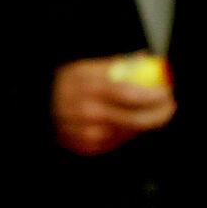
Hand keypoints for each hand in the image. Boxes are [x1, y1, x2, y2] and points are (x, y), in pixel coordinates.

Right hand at [51, 56, 176, 155]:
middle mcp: (89, 114)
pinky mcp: (86, 148)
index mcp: (90, 88)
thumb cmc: (65, 85)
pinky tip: (129, 124)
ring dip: (145, 124)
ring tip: (150, 113)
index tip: (167, 92)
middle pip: (136, 120)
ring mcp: (87, 134)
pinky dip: (127, 133)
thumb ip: (116, 65)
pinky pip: (117, 142)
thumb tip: (146, 60)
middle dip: (160, 115)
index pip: (131, 94)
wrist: (37, 109)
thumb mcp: (86, 67)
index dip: (155, 96)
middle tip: (169, 107)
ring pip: (129, 133)